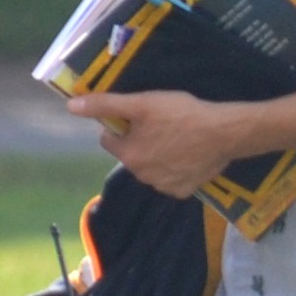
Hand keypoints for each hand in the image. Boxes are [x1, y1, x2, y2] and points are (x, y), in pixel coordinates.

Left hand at [65, 88, 250, 196]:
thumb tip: (70, 107)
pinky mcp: (184, 192)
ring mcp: (163, 187)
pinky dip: (175, 168)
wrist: (225, 132)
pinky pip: (171, 178)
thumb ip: (105, 105)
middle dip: (140, 140)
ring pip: (150, 167)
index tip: (140, 116)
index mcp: (128, 155)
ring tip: (177, 137)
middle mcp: (141, 176)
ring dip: (157, 154)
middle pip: (131, 153)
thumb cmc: (181, 114)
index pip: (109, 139)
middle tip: (162, 124)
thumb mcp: (141, 103)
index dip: (121, 125)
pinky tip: (188, 154)